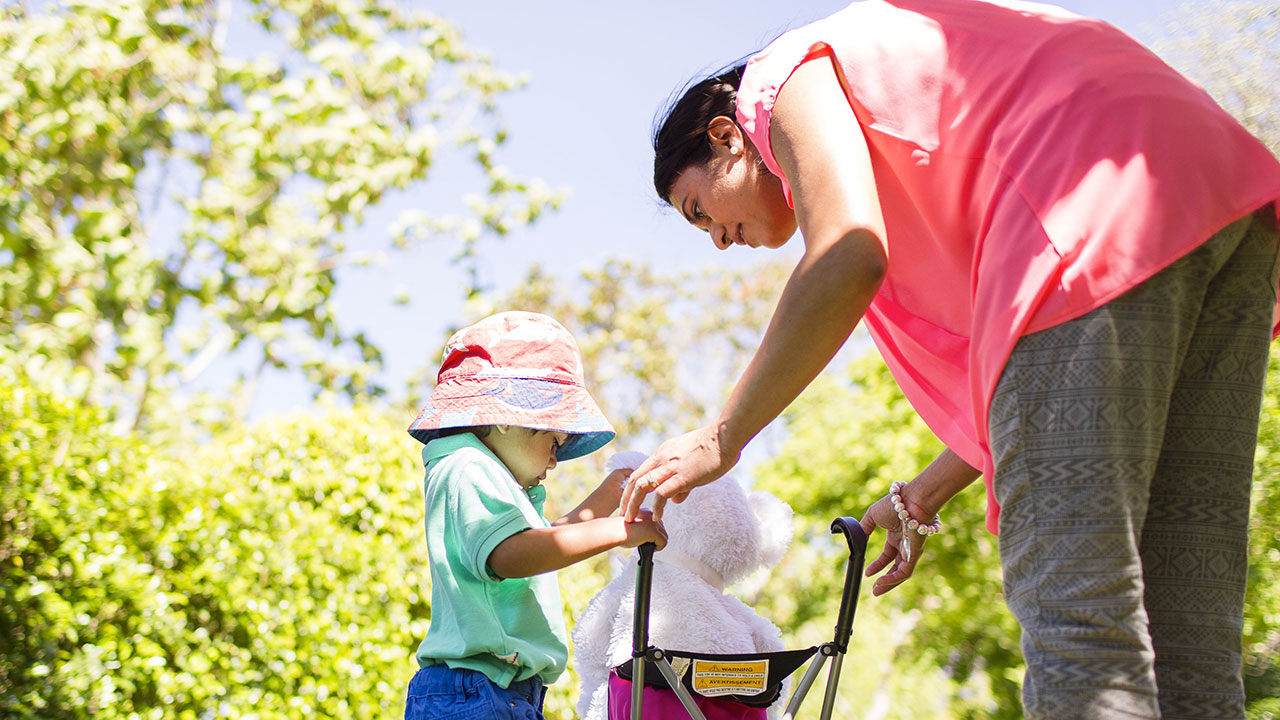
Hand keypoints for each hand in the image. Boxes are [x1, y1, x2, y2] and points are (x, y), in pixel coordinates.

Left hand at [620, 424, 738, 521]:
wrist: (724, 437)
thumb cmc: (713, 450)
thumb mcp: (691, 463)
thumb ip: (682, 483)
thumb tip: (675, 500)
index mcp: (662, 453)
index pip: (640, 472)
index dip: (632, 489)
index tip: (629, 503)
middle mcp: (661, 458)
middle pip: (634, 479)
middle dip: (626, 499)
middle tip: (624, 515)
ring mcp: (670, 467)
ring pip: (642, 486)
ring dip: (633, 505)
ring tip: (631, 519)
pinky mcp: (682, 476)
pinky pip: (662, 494)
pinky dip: (657, 508)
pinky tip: (657, 518)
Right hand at [621, 509, 666, 549]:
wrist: (614, 531)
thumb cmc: (618, 531)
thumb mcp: (632, 525)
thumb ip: (641, 527)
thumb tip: (647, 537)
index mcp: (645, 512)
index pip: (657, 523)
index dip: (653, 533)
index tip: (646, 538)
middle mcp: (651, 515)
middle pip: (662, 529)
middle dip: (656, 538)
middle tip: (647, 544)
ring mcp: (653, 523)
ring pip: (664, 536)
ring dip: (658, 543)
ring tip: (648, 546)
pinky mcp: (654, 532)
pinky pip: (663, 542)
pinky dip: (658, 548)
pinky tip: (649, 548)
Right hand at [860, 493, 928, 595]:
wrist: (910, 501)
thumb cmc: (894, 504)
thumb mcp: (872, 516)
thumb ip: (864, 528)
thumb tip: (857, 538)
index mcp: (897, 536)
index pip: (888, 556)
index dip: (877, 565)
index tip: (866, 573)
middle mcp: (906, 545)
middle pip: (896, 568)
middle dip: (885, 580)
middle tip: (874, 590)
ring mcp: (911, 551)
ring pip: (901, 573)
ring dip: (889, 584)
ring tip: (876, 591)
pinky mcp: (914, 555)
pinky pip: (904, 572)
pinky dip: (893, 579)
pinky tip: (881, 583)